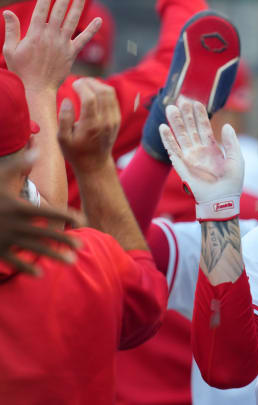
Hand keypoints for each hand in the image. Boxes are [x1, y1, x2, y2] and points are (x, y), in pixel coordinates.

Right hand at [0, 152, 82, 276]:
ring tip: (71, 262)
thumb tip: (38, 150)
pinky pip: (14, 261)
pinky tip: (40, 274)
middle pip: (45, 233)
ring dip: (54, 256)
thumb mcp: (0, 177)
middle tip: (81, 246)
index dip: (67, 216)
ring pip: (34, 249)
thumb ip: (20, 165)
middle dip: (64, 240)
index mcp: (18, 207)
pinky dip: (27, 268)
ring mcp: (5, 239)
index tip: (81, 220)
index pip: (49, 212)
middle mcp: (14, 225)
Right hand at [2, 0, 100, 92]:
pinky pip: (84, 39)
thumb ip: (11, 30)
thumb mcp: (10, 50)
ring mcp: (63, 44)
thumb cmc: (22, 70)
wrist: (39, 88)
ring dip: (78, 7)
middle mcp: (51, 36)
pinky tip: (99, 20)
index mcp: (35, 34)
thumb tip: (8, 12)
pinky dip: (92, 30)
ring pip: (72, 21)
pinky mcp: (72, 53)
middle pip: (59, 12)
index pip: (41, 10)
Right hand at [58, 78, 120, 172]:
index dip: (81, 86)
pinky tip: (93, 92)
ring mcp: (114, 120)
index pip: (90, 98)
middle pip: (103, 92)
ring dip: (98, 85)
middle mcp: (106, 121)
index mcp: (92, 125)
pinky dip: (104, 91)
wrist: (95, 164)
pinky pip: (113, 99)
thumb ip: (64, 118)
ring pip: (110, 93)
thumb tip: (67, 100)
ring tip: (85, 84)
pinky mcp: (117, 119)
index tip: (73, 84)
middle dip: (90, 82)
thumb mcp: (62, 139)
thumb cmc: (76, 152)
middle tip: (79, 81)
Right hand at [159, 97, 244, 219]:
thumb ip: (232, 142)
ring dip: (175, 122)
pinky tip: (163, 127)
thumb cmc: (232, 182)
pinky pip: (172, 150)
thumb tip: (227, 125)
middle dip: (185, 115)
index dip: (200, 115)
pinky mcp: (182, 165)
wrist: (222, 199)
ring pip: (180, 136)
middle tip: (181, 99)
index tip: (196, 102)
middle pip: (190, 128)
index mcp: (212, 149)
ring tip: (170, 107)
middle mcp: (199, 151)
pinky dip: (167, 139)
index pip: (204, 127)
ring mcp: (190, 157)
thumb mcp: (236, 159)